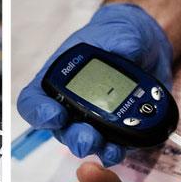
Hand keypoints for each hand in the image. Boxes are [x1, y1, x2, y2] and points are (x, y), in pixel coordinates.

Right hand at [17, 3, 172, 166]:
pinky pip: (110, 147)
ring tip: (110, 148)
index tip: (55, 115)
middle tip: (88, 138)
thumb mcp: (120, 31)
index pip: (34, 102)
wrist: (146, 50)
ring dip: (96, 148)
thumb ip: (120, 40)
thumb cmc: (119, 37)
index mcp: (57, 80)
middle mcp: (68, 106)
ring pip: (84, 142)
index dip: (38, 112)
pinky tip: (124, 148)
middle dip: (74, 137)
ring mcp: (90, 122)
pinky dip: (116, 151)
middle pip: (60, 130)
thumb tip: (125, 49)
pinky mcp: (114, 131)